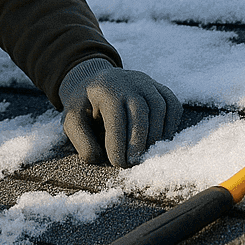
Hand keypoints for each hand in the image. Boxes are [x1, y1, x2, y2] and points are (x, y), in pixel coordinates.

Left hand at [59, 58, 181, 167]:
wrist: (97, 82)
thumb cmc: (85, 106)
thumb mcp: (72, 121)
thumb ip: (81, 141)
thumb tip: (98, 158)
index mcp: (103, 89)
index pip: (115, 116)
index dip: (118, 142)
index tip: (118, 163)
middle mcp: (128, 81)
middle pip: (140, 111)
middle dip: (138, 141)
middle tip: (133, 162)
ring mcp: (146, 82)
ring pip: (159, 107)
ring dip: (155, 135)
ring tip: (146, 154)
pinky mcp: (159, 87)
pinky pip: (172, 104)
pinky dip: (170, 124)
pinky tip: (160, 140)